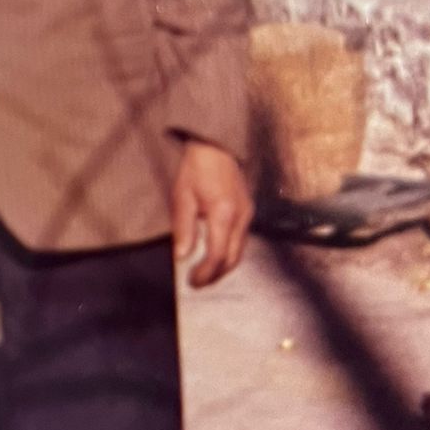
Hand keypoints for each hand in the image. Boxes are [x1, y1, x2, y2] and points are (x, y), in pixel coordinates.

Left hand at [172, 141, 251, 287]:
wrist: (215, 147)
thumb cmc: (196, 169)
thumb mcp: (182, 197)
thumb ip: (183, 229)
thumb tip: (181, 256)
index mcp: (224, 213)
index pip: (218, 254)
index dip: (206, 272)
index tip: (192, 281)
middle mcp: (241, 216)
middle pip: (233, 258)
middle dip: (215, 275)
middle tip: (196, 283)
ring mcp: (248, 214)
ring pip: (240, 252)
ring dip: (222, 267)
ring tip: (204, 274)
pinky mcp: (248, 211)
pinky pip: (241, 240)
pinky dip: (229, 253)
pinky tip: (214, 256)